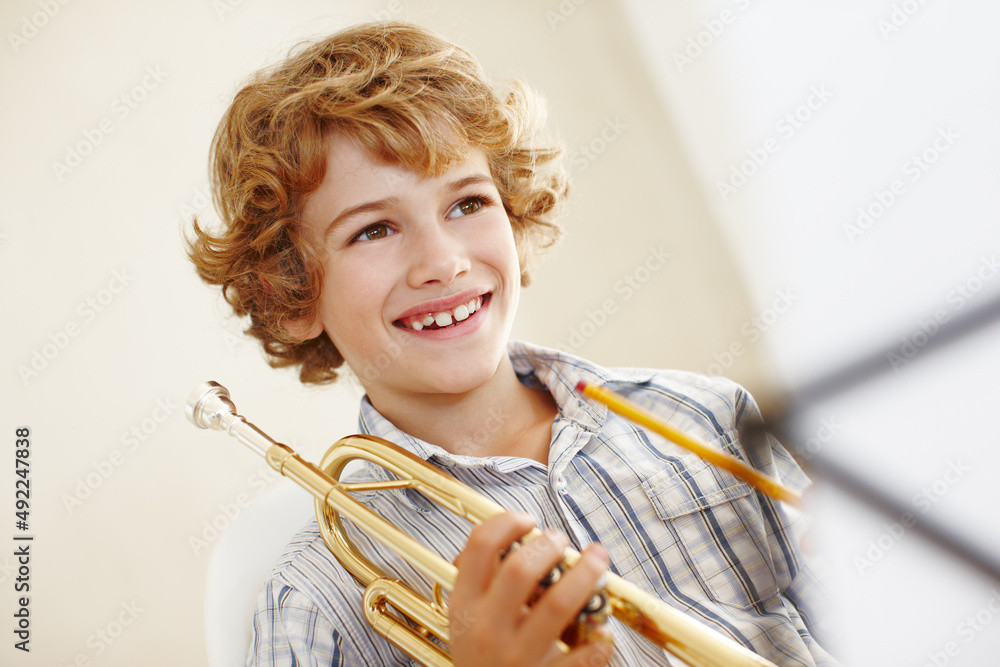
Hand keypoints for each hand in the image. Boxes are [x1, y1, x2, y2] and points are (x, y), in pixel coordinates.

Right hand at [449, 512, 613, 666]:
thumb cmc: (481, 661)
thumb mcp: (468, 621)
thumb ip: (484, 583)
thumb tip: (522, 537)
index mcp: (464, 607)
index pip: (479, 547)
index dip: (507, 522)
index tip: (529, 520)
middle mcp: (487, 628)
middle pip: (521, 568)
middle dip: (551, 544)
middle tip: (562, 541)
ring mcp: (516, 656)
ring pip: (560, 602)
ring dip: (586, 574)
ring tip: (596, 561)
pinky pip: (583, 654)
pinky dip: (600, 640)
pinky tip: (602, 632)